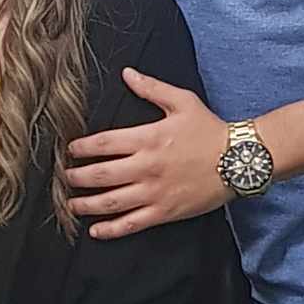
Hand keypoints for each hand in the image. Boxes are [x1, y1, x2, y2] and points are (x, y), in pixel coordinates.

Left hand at [65, 69, 228, 237]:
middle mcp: (146, 167)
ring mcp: (154, 192)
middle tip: (64, 178)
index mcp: (147, 138)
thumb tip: (127, 73)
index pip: (102, 144)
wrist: (240, 160)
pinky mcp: (165, 212)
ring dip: (85, 205)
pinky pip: (131, 223)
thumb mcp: (182, 101)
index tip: (70, 151)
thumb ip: (151, 88)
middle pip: (99, 175)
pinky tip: (95, 230)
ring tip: (70, 205)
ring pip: (110, 202)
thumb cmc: (210, 130)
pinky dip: (110, 229)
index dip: (80, 148)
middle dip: (76, 178)